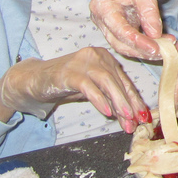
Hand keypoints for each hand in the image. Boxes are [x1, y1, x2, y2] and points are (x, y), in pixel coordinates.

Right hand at [0, 47, 147, 132]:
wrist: (34, 80)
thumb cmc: (66, 85)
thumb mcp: (92, 90)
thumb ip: (109, 98)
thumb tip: (130, 116)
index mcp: (105, 58)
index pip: (124, 80)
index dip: (134, 99)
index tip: (143, 116)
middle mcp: (96, 56)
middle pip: (118, 80)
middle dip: (128, 103)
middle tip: (135, 121)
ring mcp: (82, 62)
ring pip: (107, 81)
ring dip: (118, 101)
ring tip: (125, 117)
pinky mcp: (68, 72)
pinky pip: (88, 86)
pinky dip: (98, 99)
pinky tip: (105, 111)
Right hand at [89, 0, 172, 59]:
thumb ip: (149, 12)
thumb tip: (155, 35)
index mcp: (102, 6)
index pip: (119, 30)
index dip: (137, 42)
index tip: (155, 48)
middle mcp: (102, 18)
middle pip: (119, 42)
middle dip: (141, 50)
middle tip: (163, 52)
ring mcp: (111, 24)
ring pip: (126, 45)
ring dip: (145, 50)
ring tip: (167, 48)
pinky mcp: (122, 26)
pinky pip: (133, 40)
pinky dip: (147, 44)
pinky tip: (164, 43)